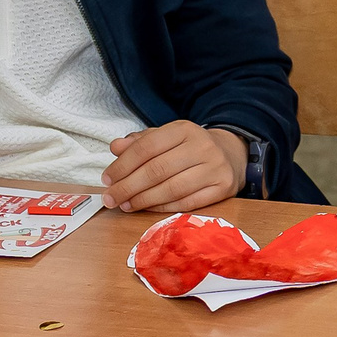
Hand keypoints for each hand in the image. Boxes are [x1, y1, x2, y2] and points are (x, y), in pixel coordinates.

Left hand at [103, 122, 247, 214]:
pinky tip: (147, 208)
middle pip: (157, 170)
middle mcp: (202, 146)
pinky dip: (163, 208)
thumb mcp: (166, 137)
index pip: (147, 147)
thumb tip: (116, 147)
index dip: (123, 165)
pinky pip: (187, 203)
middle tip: (110, 198)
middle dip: (128, 186)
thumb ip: (140, 142)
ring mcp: (215, 168)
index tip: (107, 178)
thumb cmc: (190, 148)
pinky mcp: (223, 188)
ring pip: (172, 189)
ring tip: (125, 205)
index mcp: (185, 129)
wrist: (230, 155)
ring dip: (143, 200)